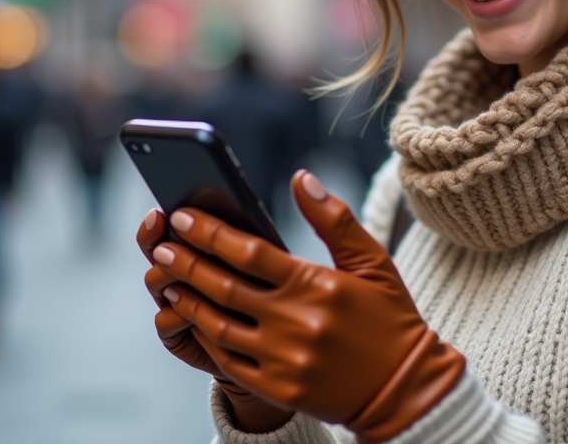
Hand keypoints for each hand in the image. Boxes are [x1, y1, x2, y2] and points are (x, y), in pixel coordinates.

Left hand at [153, 170, 464, 442]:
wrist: (405, 389)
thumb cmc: (389, 318)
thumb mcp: (372, 262)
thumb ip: (333, 219)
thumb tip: (301, 178)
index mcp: (316, 285)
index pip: (249, 252)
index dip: (211, 232)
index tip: (183, 216)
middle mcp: (294, 322)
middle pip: (224, 286)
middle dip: (186, 261)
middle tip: (161, 244)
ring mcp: (283, 359)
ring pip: (217, 324)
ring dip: (188, 298)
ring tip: (168, 277)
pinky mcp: (277, 388)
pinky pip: (227, 360)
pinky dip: (205, 336)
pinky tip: (192, 317)